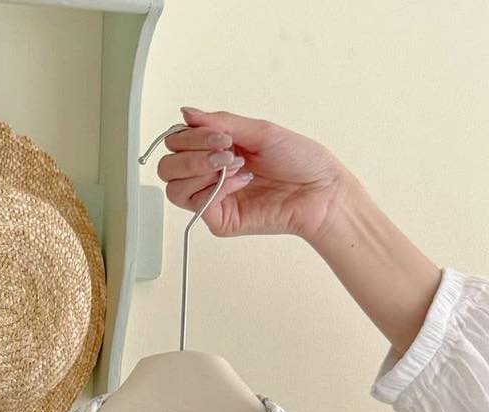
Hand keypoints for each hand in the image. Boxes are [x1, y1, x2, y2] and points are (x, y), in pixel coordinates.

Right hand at [154, 106, 349, 243]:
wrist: (321, 190)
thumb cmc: (300, 161)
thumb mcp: (259, 130)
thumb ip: (219, 122)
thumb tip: (186, 113)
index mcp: (216, 150)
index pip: (176, 144)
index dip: (187, 137)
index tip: (218, 134)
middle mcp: (210, 175)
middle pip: (167, 167)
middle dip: (191, 153)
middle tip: (223, 149)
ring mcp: (213, 199)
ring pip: (174, 188)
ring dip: (200, 170)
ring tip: (233, 165)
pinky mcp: (219, 220)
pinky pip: (199, 204)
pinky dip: (218, 188)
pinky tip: (242, 181)